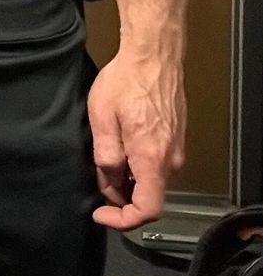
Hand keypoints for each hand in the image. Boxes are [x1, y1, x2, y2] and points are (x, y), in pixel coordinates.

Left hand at [86, 49, 185, 229]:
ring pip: (151, 180)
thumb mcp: (102, 119)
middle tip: (99, 172)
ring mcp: (176, 149)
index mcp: (152, 159)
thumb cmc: (128, 80)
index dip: (122, 220)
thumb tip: (110, 181)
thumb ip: (105, 157)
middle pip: (147, 197)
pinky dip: (138, 164)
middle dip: (120, 194)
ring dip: (128, 177)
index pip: (147, 211)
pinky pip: (157, 164)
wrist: (153, 55)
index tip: (103, 214)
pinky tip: (123, 141)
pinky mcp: (176, 139)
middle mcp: (170, 159)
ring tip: (110, 150)